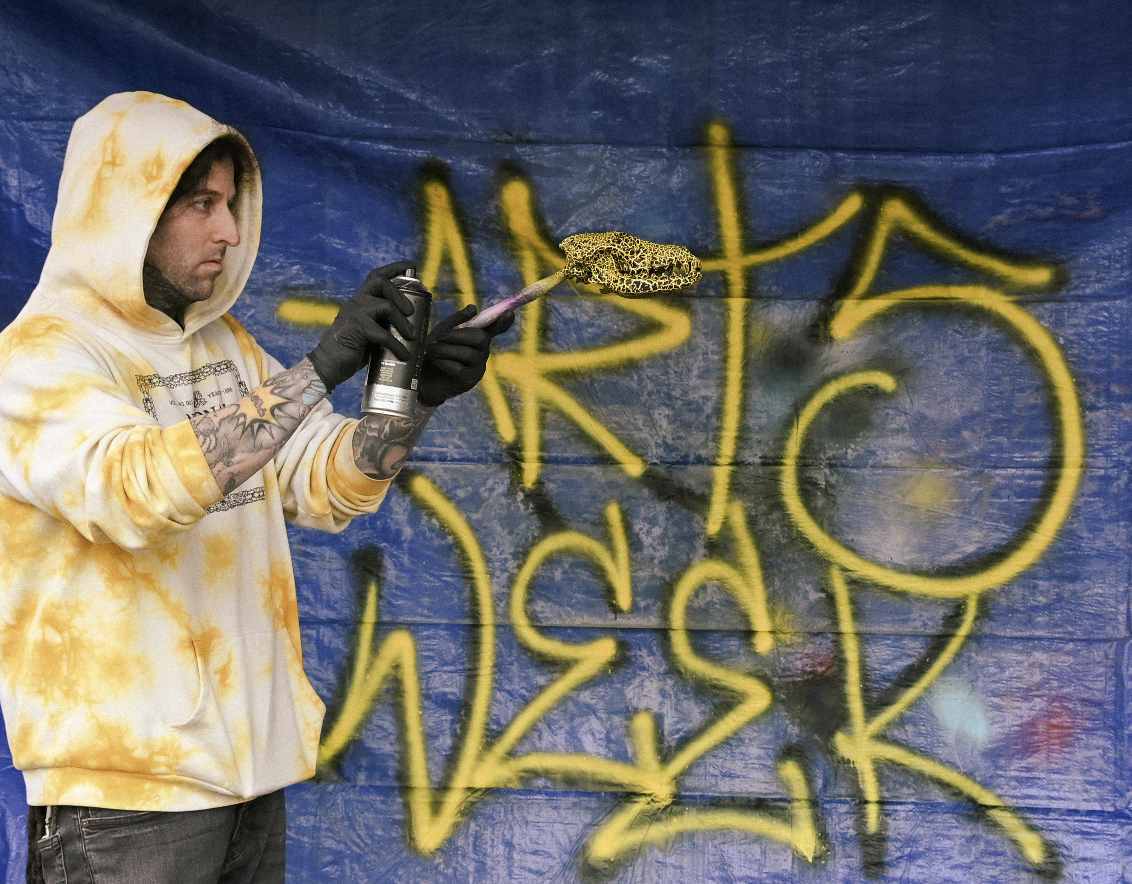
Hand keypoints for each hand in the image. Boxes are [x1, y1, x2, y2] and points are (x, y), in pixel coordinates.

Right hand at [306, 262, 416, 391]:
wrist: (328, 365)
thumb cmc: (351, 350)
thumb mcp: (369, 331)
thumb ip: (382, 323)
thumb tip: (410, 327)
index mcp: (360, 300)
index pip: (376, 276)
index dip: (395, 268)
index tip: (412, 265)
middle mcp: (356, 302)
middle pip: (381, 283)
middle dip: (400, 295)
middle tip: (411, 312)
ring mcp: (355, 314)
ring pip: (386, 307)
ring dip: (402, 322)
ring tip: (411, 336)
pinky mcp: (357, 329)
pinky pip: (383, 334)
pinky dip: (397, 346)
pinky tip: (404, 355)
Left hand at [417, 305, 513, 406]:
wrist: (423, 378)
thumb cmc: (435, 352)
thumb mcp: (441, 333)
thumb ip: (455, 321)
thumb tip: (473, 309)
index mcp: (478, 336)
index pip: (494, 328)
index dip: (502, 321)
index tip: (509, 313)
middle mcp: (482, 351)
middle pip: (481, 338)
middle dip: (458, 335)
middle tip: (438, 337)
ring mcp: (478, 367)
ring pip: (468, 353)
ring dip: (445, 349)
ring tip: (430, 349)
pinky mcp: (469, 380)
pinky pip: (459, 369)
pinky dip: (444, 362)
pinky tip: (434, 360)